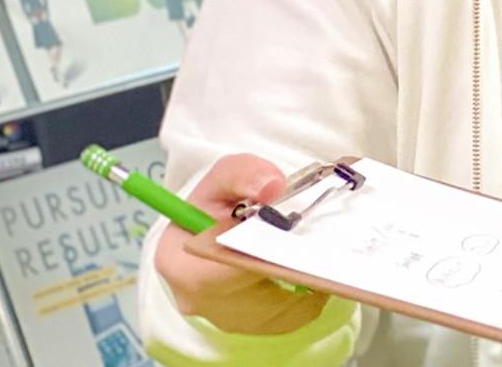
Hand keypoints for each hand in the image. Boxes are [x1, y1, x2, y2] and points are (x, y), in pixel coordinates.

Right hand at [154, 154, 331, 334]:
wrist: (212, 229)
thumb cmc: (217, 203)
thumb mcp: (226, 175)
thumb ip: (244, 174)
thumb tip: (272, 187)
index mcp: (179, 262)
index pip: (228, 266)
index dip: (266, 251)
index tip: (296, 233)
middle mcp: (197, 300)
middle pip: (259, 291)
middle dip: (294, 265)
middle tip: (322, 242)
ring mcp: (224, 318)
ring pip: (282, 308)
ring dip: (306, 281)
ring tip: (317, 251)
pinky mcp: (250, 328)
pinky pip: (292, 317)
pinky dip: (309, 295)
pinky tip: (313, 268)